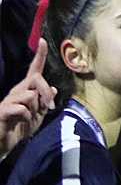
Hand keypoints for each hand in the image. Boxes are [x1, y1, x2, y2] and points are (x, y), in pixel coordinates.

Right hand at [0, 42, 56, 156]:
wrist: (3, 143)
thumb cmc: (20, 128)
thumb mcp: (38, 115)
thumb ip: (45, 101)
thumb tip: (53, 87)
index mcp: (26, 90)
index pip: (34, 71)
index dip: (39, 56)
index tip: (42, 41)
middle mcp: (16, 92)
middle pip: (36, 79)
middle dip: (45, 93)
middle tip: (48, 108)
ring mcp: (8, 101)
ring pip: (30, 95)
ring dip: (34, 109)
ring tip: (28, 118)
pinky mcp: (2, 111)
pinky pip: (21, 109)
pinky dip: (26, 117)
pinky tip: (19, 122)